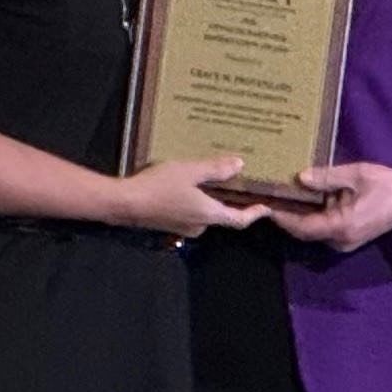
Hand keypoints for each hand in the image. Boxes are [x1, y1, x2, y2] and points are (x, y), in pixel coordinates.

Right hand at [112, 156, 272, 238]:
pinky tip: (192, 185)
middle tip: (241, 183)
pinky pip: (191, 212)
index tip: (267, 207)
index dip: (254, 214)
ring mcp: (184, 227)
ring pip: (206, 212)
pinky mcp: (171, 223)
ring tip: (216, 178)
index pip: (239, 220)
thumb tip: (240, 164)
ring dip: (212, 199)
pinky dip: (198, 201)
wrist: (124, 203)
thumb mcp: (190, 171)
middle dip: (231, 201)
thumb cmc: (159, 187)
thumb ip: (215, 169)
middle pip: (223, 215)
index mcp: (209, 214)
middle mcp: (200, 225)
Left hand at [266, 162, 391, 252]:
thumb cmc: (387, 185)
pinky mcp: (347, 238)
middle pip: (304, 232)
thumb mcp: (356, 174)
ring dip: (296, 217)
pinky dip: (310, 217)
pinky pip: (322, 230)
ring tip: (280, 196)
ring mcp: (344, 242)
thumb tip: (300, 177)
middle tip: (268, 198)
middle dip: (285, 217)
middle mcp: (340, 239)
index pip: (302, 227)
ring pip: (312, 232)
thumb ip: (327, 177)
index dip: (282, 218)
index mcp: (342, 225)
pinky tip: (302, 200)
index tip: (265, 204)